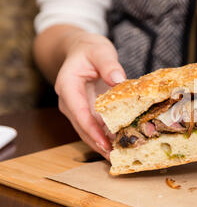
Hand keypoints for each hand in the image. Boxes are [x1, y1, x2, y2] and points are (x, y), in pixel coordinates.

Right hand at [54, 32, 125, 158]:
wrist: (80, 49)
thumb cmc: (89, 49)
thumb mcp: (100, 51)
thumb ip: (109, 64)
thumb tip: (118, 79)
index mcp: (68, 86)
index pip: (79, 112)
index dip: (92, 130)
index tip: (105, 143)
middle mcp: (68, 100)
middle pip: (81, 127)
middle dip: (97, 143)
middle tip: (115, 157)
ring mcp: (75, 107)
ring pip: (86, 130)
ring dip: (100, 144)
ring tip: (117, 156)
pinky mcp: (84, 110)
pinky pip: (92, 126)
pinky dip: (103, 136)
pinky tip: (116, 145)